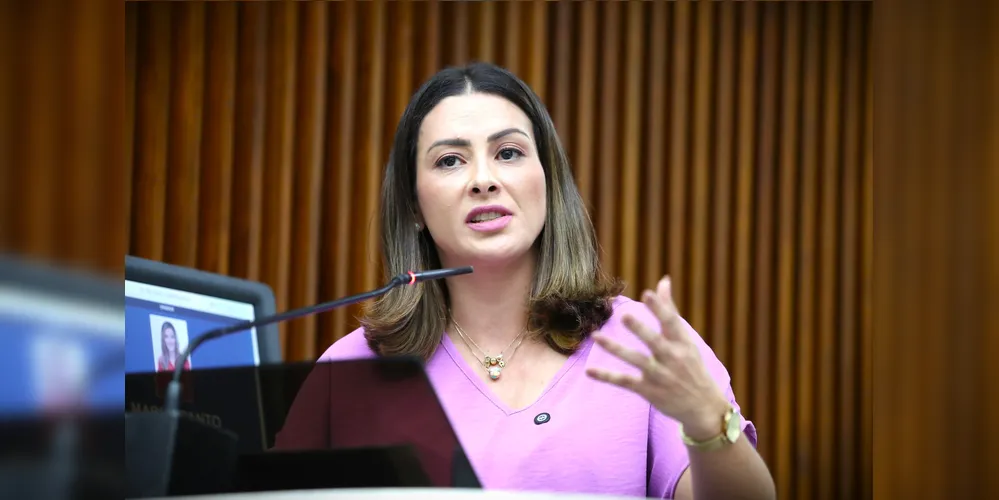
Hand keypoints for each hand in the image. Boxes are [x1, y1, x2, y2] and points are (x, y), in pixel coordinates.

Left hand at [586, 277, 729, 439]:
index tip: (648, 293)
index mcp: (683, 343)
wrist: (703, 407)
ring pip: (636, 360)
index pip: (672, 323)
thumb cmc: (692, 366)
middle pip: (655, 342)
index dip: (660, 308)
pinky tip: (589, 371)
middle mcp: (672, 359)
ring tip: (596, 337)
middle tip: (626, 316)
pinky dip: (607, 377)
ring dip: (616, 349)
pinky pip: (625, 381)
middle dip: (641, 330)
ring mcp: (660, 376)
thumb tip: (663, 280)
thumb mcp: (685, 339)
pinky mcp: (648, 390)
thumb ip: (670, 310)